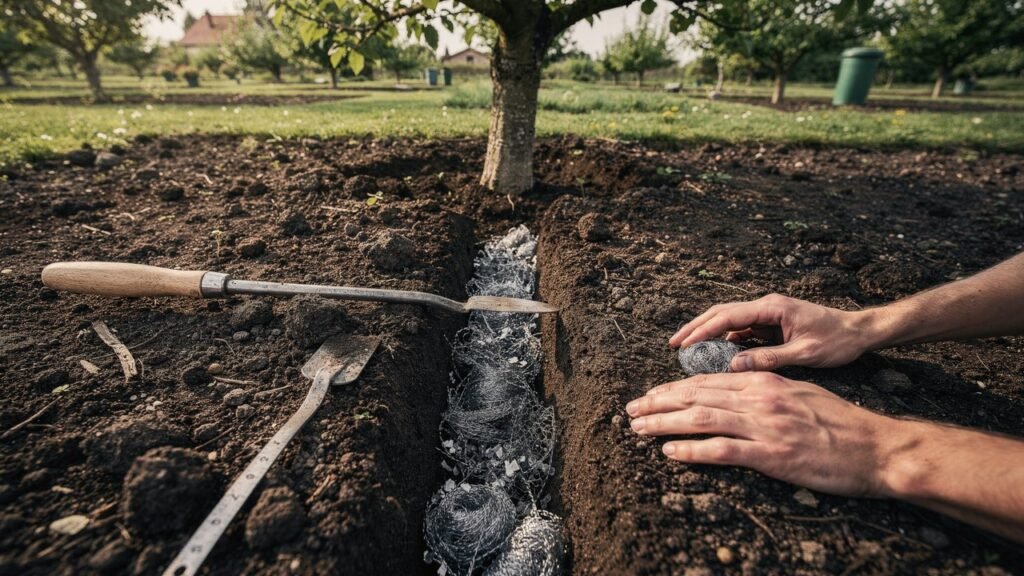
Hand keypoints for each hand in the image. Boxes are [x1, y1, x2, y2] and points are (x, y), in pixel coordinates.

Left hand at [627, 372, 905, 497]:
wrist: (877, 448)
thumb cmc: (842, 424)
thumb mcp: (801, 393)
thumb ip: (766, 390)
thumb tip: (734, 394)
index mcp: (765, 382)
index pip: (708, 381)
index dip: (673, 388)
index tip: (650, 395)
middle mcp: (760, 398)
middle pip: (696, 396)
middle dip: (658, 403)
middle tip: (631, 410)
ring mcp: (765, 426)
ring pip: (701, 419)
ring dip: (664, 424)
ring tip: (638, 428)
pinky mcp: (772, 455)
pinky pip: (723, 450)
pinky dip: (692, 450)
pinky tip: (670, 453)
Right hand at [669, 294, 872, 371]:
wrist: (859, 332)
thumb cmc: (837, 341)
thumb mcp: (805, 352)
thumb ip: (769, 358)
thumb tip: (735, 365)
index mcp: (773, 307)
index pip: (728, 316)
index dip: (703, 330)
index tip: (684, 344)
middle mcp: (766, 306)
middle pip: (721, 313)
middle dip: (696, 327)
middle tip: (674, 344)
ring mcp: (767, 314)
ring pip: (728, 320)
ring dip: (707, 332)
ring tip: (685, 348)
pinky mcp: (770, 324)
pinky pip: (740, 330)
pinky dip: (723, 340)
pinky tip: (713, 354)